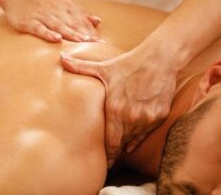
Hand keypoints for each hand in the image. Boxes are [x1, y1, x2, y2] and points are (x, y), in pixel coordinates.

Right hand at [2, 0, 100, 41]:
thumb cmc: (42, 3)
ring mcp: (41, 16)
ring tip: (83, 41)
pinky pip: (39, 28)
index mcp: (65, 5)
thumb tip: (98, 21)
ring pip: (58, 26)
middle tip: (97, 44)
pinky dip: (48, 33)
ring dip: (71, 34)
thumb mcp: (63, 4)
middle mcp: (55, 10)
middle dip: (85, 33)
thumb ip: (80, 13)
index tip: (102, 42)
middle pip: (72, 23)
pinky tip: (56, 39)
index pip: (81, 19)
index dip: (91, 30)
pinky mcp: (29, 22)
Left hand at [61, 43, 177, 166]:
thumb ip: (80, 67)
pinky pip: (148, 132)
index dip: (108, 154)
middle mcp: (131, 117)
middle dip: (116, 150)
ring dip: (127, 142)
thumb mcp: (103, 67)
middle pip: (122, 143)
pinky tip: (134, 138)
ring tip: (120, 148)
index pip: (111, 142)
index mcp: (115, 108)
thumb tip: (60, 58)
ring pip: (135, 138)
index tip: (105, 162)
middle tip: (110, 159)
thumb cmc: (129, 63)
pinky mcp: (160, 116)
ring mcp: (147, 117)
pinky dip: (140, 136)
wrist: (159, 58)